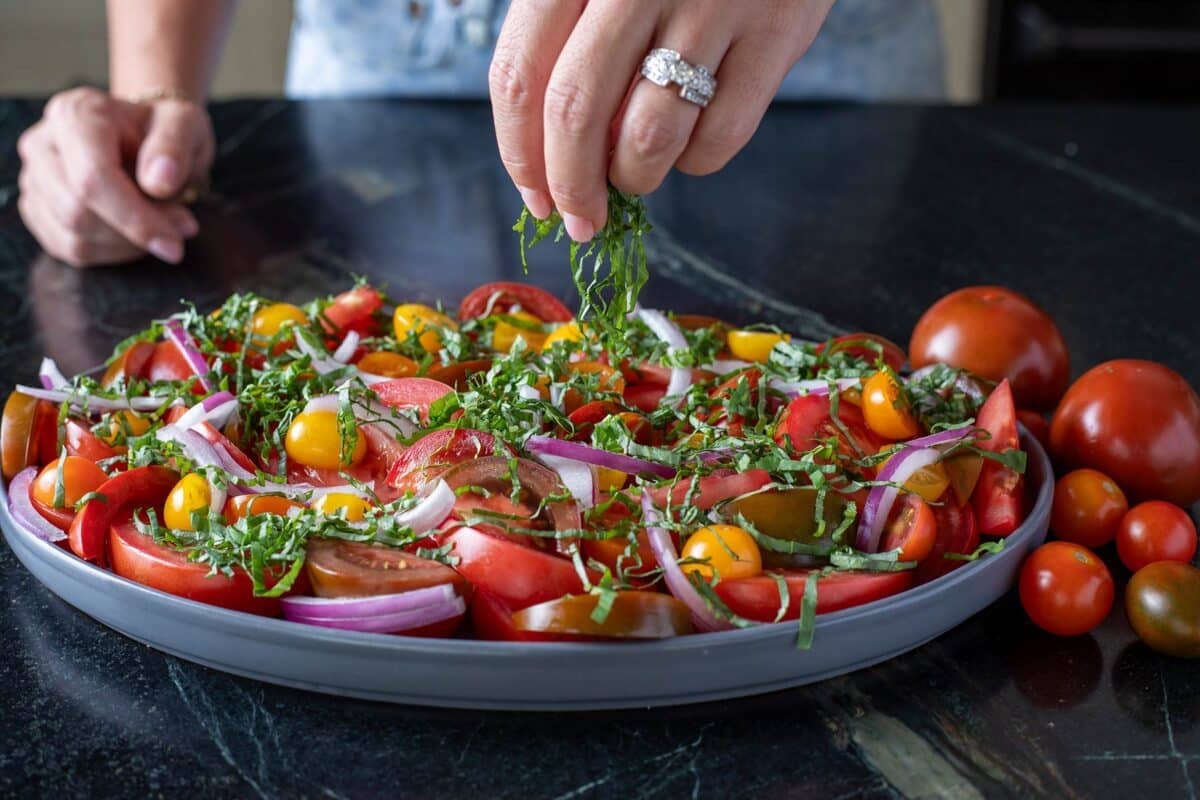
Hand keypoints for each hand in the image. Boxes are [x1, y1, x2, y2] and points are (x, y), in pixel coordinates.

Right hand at [17, 87, 213, 267]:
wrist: (146, 135)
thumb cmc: (164, 129)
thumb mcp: (184, 124)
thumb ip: (174, 147)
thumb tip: (159, 182)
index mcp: (76, 114)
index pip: (92, 179)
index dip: (134, 219)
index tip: (173, 244)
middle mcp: (43, 143)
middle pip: (77, 214)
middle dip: (134, 233)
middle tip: (179, 226)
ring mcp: (33, 177)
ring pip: (72, 238)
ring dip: (126, 245)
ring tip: (158, 221)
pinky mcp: (36, 208)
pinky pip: (68, 249)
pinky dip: (109, 252)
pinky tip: (133, 231)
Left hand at [490, 0, 833, 240]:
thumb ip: (566, 40)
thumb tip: (552, 153)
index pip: (520, 74)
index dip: (519, 153)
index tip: (536, 197)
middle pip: (576, 113)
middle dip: (571, 185)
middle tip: (581, 218)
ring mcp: (714, 5)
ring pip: (648, 136)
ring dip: (634, 178)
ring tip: (635, 175)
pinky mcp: (776, 35)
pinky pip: (720, 138)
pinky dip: (695, 162)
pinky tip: (689, 143)